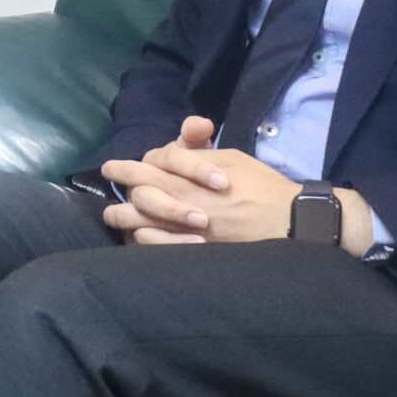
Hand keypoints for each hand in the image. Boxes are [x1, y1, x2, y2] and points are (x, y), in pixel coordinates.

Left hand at [109, 129, 307, 245]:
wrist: (287, 222)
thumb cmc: (260, 186)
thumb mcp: (229, 157)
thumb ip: (196, 152)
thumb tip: (175, 145)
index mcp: (186, 177)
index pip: (147, 167)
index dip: (126, 167)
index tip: (111, 168)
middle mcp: (179, 203)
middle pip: (137, 195)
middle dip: (119, 190)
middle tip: (109, 188)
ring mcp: (183, 230)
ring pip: (139, 225)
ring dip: (123, 219)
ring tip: (113, 216)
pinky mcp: (191, 251)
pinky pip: (155, 249)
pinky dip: (142, 241)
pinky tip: (137, 238)